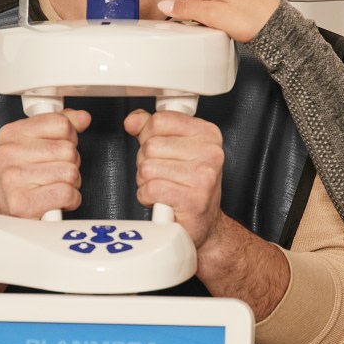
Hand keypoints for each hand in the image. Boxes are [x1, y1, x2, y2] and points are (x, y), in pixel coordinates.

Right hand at [0, 109, 90, 218]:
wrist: (8, 216)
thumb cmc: (23, 181)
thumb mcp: (38, 146)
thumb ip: (61, 127)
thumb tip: (82, 118)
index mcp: (11, 134)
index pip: (61, 123)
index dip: (69, 138)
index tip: (57, 149)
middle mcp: (8, 154)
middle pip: (68, 149)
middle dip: (70, 163)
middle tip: (55, 172)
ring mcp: (13, 178)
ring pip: (70, 172)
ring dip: (71, 183)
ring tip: (53, 186)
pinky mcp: (22, 203)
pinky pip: (67, 193)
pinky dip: (70, 200)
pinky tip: (57, 200)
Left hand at [123, 109, 223, 247]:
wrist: (203, 223)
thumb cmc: (189, 186)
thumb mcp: (173, 149)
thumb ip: (151, 130)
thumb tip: (133, 120)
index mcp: (207, 134)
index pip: (160, 120)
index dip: (148, 135)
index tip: (159, 149)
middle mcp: (210, 153)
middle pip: (150, 144)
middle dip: (146, 161)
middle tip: (162, 174)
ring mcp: (204, 176)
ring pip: (147, 167)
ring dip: (146, 181)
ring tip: (162, 187)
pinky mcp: (193, 200)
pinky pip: (150, 189)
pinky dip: (147, 197)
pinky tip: (161, 199)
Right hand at [126, 0, 279, 42]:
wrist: (277, 25)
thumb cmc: (253, 20)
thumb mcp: (215, 16)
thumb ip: (188, 9)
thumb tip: (167, 5)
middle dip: (173, 1)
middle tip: (168, 16)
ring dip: (191, 8)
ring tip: (201, 25)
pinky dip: (203, 8)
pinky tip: (209, 20)